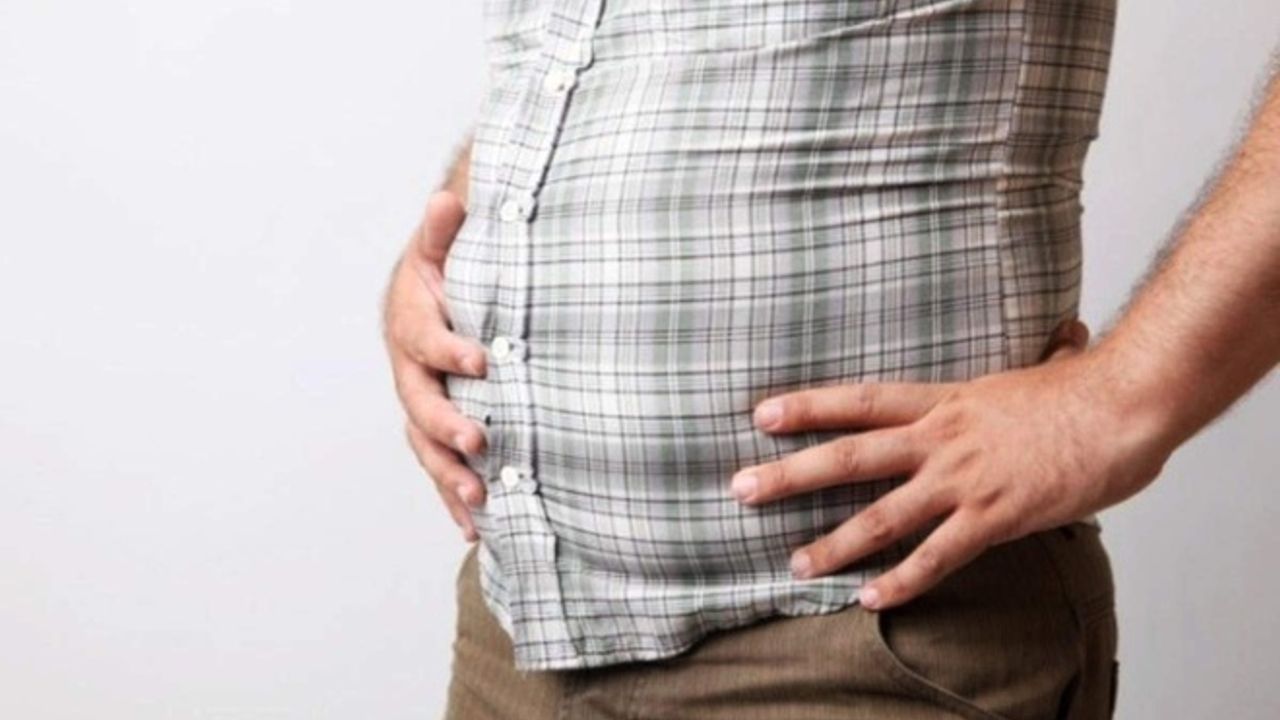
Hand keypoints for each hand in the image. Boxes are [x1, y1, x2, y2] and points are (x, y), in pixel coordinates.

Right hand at [383, 190, 488, 540]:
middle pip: (419, 405)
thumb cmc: (446, 274)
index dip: (449, 349)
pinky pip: (438, 468)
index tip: (484, 359)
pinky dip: (452, 499)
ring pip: (425, 445)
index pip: (424, 339)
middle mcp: (408, 371)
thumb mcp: (443, 248)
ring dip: (447, 474)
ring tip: (476, 497)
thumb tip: (447, 199)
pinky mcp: (434, 432)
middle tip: (479, 441)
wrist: (435, 300)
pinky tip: (473, 529)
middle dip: (447, 425)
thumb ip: (443, 232)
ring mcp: (419, 405)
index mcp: (409, 324)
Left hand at [730, 319, 1173, 609]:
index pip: (861, 399)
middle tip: (740, 489)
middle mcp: (941, 438)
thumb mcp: (1048, 366)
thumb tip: (1064, 334)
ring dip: (834, 542)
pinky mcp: (994, 516)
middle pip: (849, 455)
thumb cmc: (1090, 389)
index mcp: (945, 400)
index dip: (808, 405)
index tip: (761, 411)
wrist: (1126, 406)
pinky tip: (870, 598)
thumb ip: (1039, 357)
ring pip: (882, 514)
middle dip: (790, 474)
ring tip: (795, 564)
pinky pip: (937, 556)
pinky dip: (902, 580)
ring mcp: (964, 479)